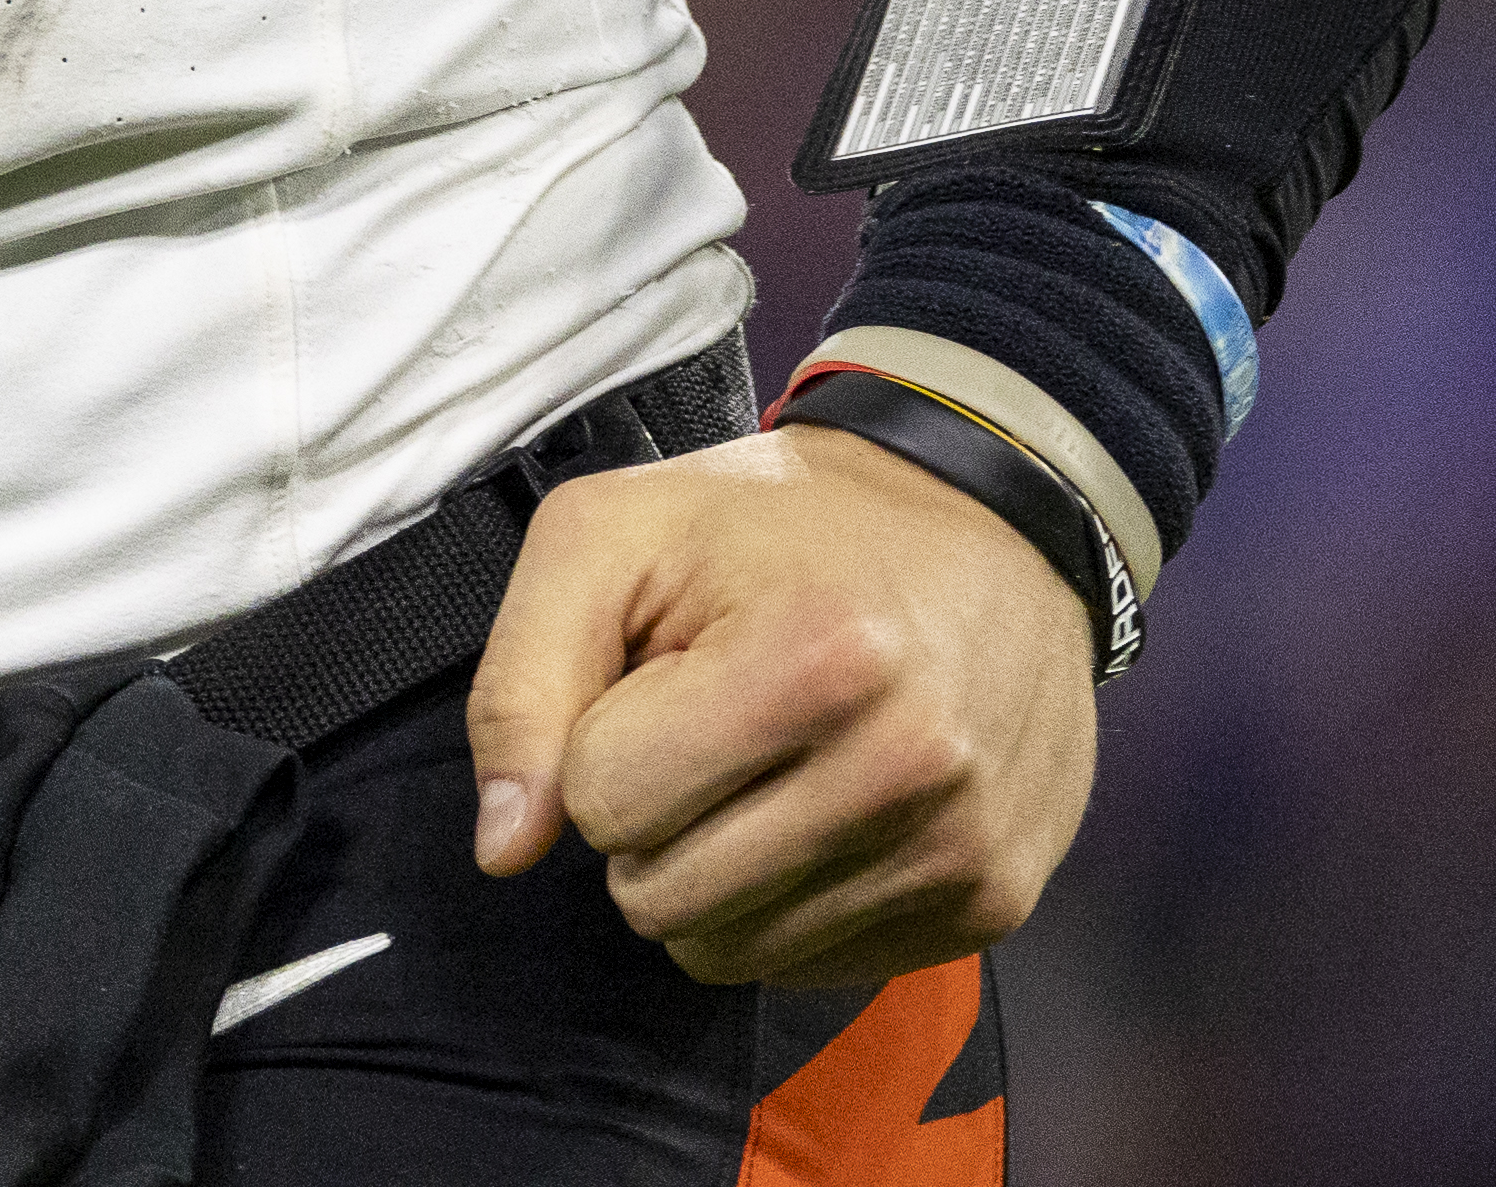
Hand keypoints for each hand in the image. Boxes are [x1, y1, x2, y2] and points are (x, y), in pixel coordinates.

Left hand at [459, 423, 1099, 986]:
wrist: (987, 527)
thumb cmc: (778, 528)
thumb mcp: (613, 537)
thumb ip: (524, 683)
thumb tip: (504, 848)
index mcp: (817, 657)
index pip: (602, 802)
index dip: (603, 739)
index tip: (660, 681)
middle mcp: (908, 767)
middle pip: (659, 897)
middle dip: (650, 818)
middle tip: (710, 730)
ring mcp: (960, 849)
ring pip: (730, 953)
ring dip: (713, 872)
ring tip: (768, 767)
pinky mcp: (991, 906)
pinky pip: (811, 968)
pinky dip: (791, 903)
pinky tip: (826, 807)